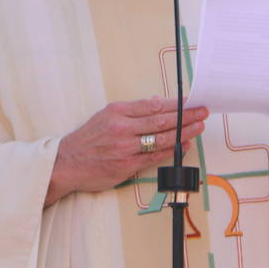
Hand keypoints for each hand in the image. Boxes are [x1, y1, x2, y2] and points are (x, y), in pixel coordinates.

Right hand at [46, 96, 208, 204]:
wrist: (66, 163)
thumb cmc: (87, 140)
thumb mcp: (104, 115)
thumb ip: (131, 110)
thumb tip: (156, 103)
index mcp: (117, 112)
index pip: (153, 105)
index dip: (175, 103)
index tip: (190, 101)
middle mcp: (122, 128)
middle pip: (161, 120)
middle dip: (186, 116)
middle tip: (202, 111)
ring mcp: (126, 148)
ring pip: (162, 138)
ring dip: (184, 132)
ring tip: (198, 127)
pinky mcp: (127, 165)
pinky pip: (155, 157)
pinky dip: (172, 150)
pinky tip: (184, 145)